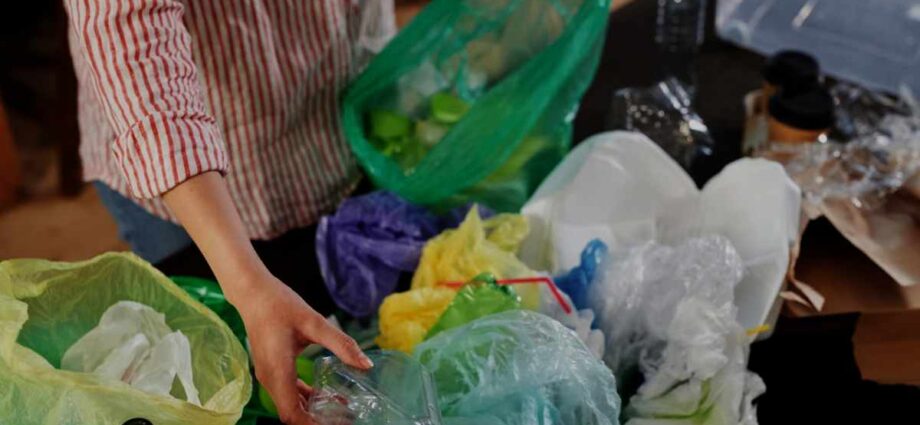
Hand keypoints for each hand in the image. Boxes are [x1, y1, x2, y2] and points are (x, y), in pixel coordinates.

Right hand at [233, 272, 372, 424]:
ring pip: (289, 405)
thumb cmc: (281, 305)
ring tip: (341, 410)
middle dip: (316, 420)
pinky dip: (306, 398)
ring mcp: (269, 375)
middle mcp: (270, 379)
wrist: (254, 293)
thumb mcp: (315, 323)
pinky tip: (326, 394)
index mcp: (279, 372)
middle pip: (291, 414)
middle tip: (344, 418)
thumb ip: (342, 345)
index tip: (337, 422)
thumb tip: (366, 364)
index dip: (312, 424)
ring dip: (312, 410)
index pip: (292, 414)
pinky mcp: (272, 369)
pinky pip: (288, 392)